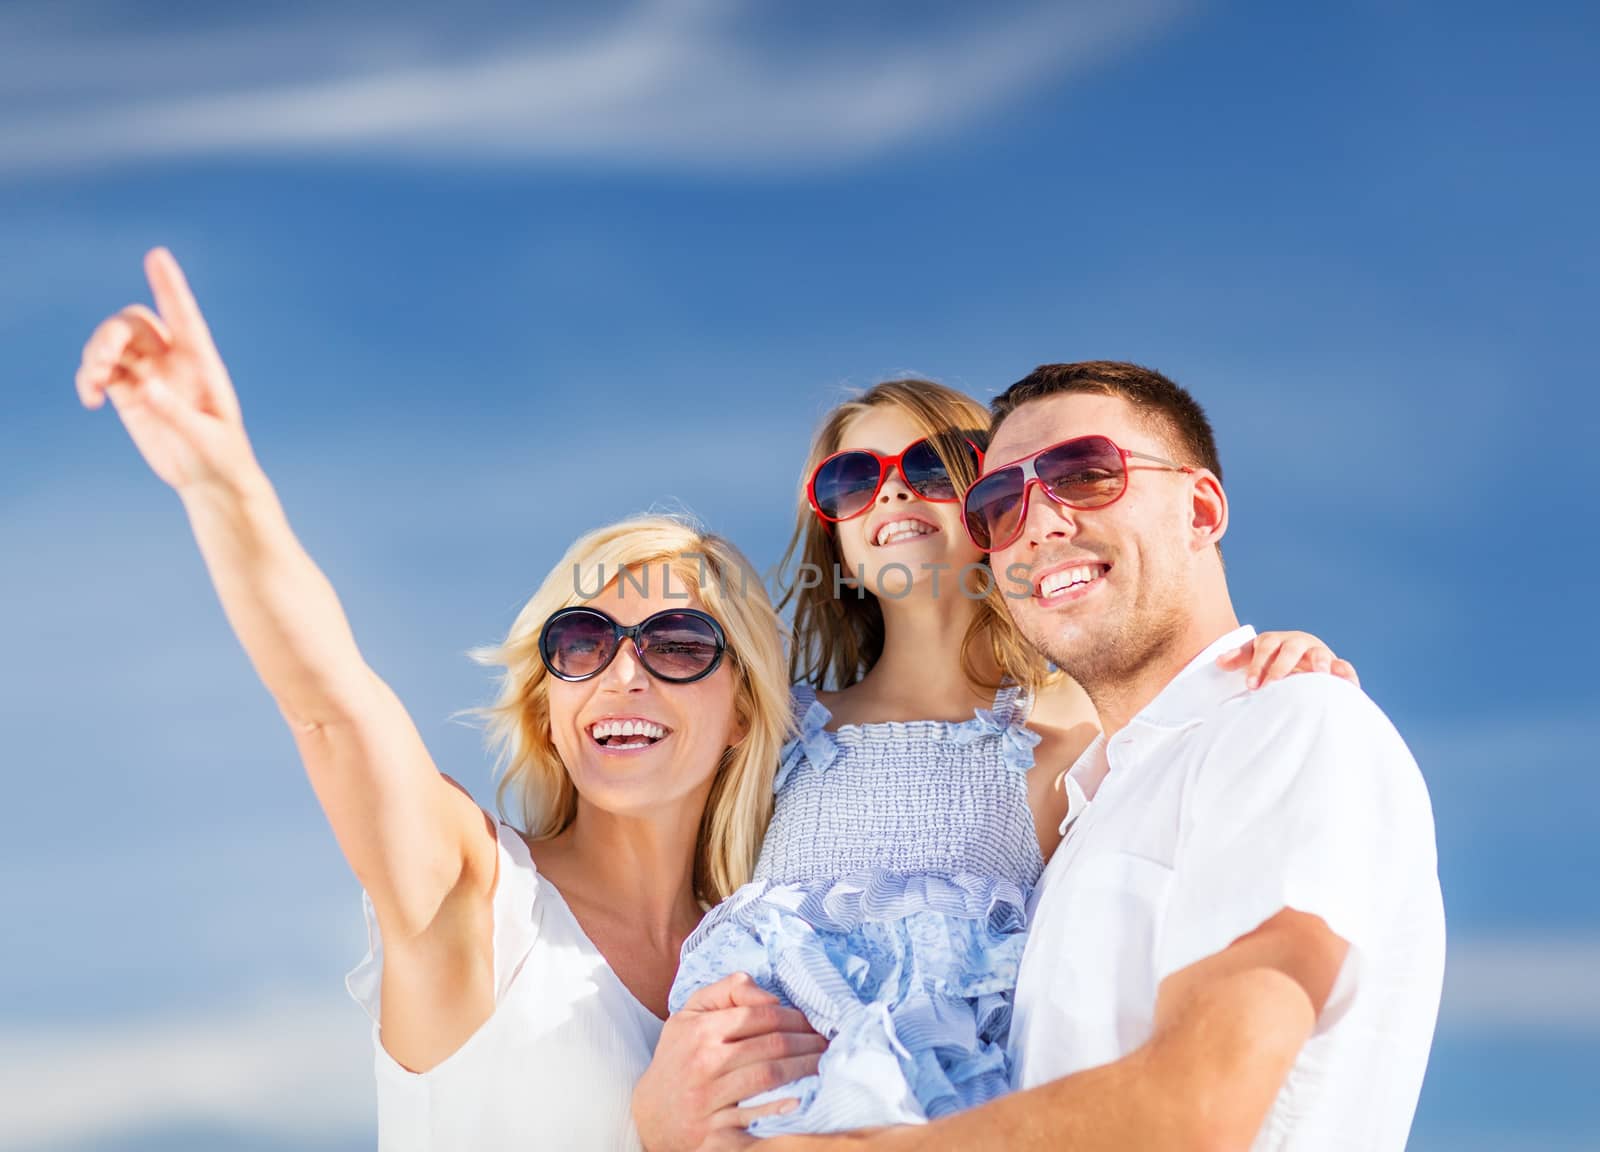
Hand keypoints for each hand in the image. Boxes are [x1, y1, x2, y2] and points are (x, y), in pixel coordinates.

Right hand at [76, 248, 256, 493]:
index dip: (169, 286)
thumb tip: (144, 387)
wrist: (210, 479)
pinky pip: (101, 374)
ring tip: (94, 383)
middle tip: (102, 360)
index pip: (184, 315)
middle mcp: (171, 360)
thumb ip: (175, 412)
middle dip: (111, 334)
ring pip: (113, 344)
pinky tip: (92, 399)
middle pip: (134, 324)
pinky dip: (90, 380)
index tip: (156, 255)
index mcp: (201, 361)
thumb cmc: (220, 456)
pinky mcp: (130, 394)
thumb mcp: (204, 438)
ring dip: (95, 355)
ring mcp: (148, 374)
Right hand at [633, 973, 825, 1151]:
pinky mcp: (714, 1130)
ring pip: (770, 1077)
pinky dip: (784, 1105)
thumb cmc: (677, 1058)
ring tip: (823, 1064)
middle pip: (772, 1046)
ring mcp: (709, 1098)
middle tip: (828, 1043)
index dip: (795, 1017)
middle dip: (808, 1043)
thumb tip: (770, 997)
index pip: (761, 1015)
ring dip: (805, 1069)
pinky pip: (758, 1115)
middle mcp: (704, 1061)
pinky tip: (804, 1096)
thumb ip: (727, 991)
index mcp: (701, 1029)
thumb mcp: (689, 1014)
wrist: (649, 1114)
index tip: (813, 1022)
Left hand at [1217, 631, 1358, 689]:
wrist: (1297, 662)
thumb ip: (1239, 657)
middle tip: (1274, 684)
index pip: (1265, 647)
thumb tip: (1219, 662)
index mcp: (1276, 641)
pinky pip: (1344, 667)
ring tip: (1319, 674)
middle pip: (1290, 649)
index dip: (1257, 665)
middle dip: (1282, 666)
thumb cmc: (1271, 661)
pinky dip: (1345, 674)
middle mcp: (1298, 644)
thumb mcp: (1255, 657)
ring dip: (1320, 662)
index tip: (1251, 686)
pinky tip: (1347, 683)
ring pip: (1320, 654)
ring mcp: (1318, 654)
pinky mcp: (1335, 666)